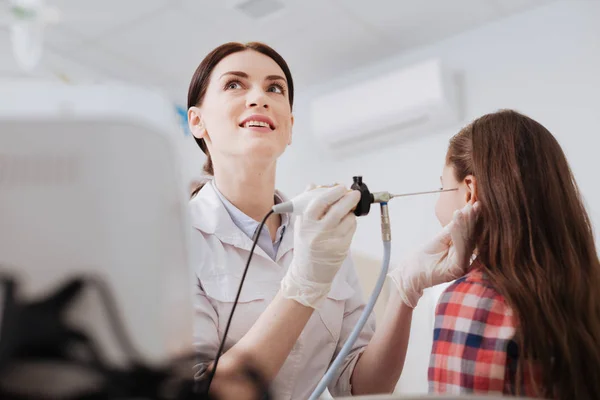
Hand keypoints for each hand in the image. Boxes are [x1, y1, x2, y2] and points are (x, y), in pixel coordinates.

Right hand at [281, 185, 360, 308]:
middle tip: (354, 193)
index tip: (340, 187)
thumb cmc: (305, 247)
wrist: (309, 274)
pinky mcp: (342, 248)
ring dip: (350, 212)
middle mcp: (318, 232)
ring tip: (346, 212)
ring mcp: (332, 241)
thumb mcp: (300, 226)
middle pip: (338, 209)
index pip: (320, 202)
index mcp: (306, 224)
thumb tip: (314, 185)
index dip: (333, 192)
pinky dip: (351, 223)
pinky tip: (346, 224)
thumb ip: (307, 205)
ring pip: (348, 218)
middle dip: (349, 198)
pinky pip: (352, 229)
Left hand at [388, 202, 480, 307]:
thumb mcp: (440, 238)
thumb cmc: (424, 257)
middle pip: (471, 237)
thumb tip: (464, 211)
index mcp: (463, 252)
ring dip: (466, 225)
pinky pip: (460, 250)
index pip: (470, 233)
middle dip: (472, 220)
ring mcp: (462, 266)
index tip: (477, 205)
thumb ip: (453, 228)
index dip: (473, 219)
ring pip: (466, 242)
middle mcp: (465, 260)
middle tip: (475, 205)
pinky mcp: (457, 270)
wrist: (410, 272)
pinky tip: (457, 222)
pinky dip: (458, 235)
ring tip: (465, 211)